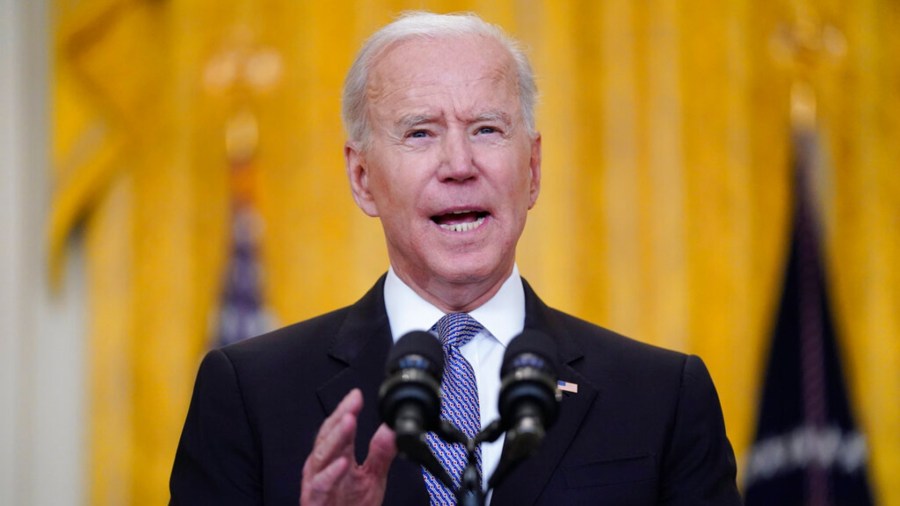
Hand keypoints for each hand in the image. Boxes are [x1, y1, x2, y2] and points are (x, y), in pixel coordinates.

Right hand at [300, 389, 396, 505]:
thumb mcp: (373, 477)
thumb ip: (381, 453)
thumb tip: (391, 428)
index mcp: (336, 457)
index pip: (338, 428)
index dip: (346, 409)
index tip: (357, 395)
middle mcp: (323, 467)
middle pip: (327, 437)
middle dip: (339, 418)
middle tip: (352, 404)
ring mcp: (317, 484)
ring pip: (321, 457)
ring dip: (335, 438)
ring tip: (348, 422)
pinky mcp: (315, 502)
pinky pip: (320, 486)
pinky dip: (330, 474)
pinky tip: (342, 463)